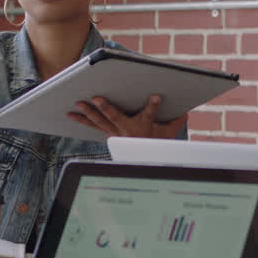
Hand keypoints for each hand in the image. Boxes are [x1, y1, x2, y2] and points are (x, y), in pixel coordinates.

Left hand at [68, 95, 187, 138]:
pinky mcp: (107, 132)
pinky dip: (82, 120)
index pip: (150, 114)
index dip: (153, 106)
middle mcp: (126, 130)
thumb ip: (175, 121)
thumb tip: (186, 112)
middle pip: (115, 118)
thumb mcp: (167, 133)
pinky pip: (93, 125)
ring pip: (100, 121)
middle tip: (96, 98)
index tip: (155, 97)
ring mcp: (115, 132)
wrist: (142, 160)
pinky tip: (71, 114)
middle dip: (105, 108)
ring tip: (78, 103)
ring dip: (88, 112)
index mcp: (142, 126)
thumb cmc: (154, 143)